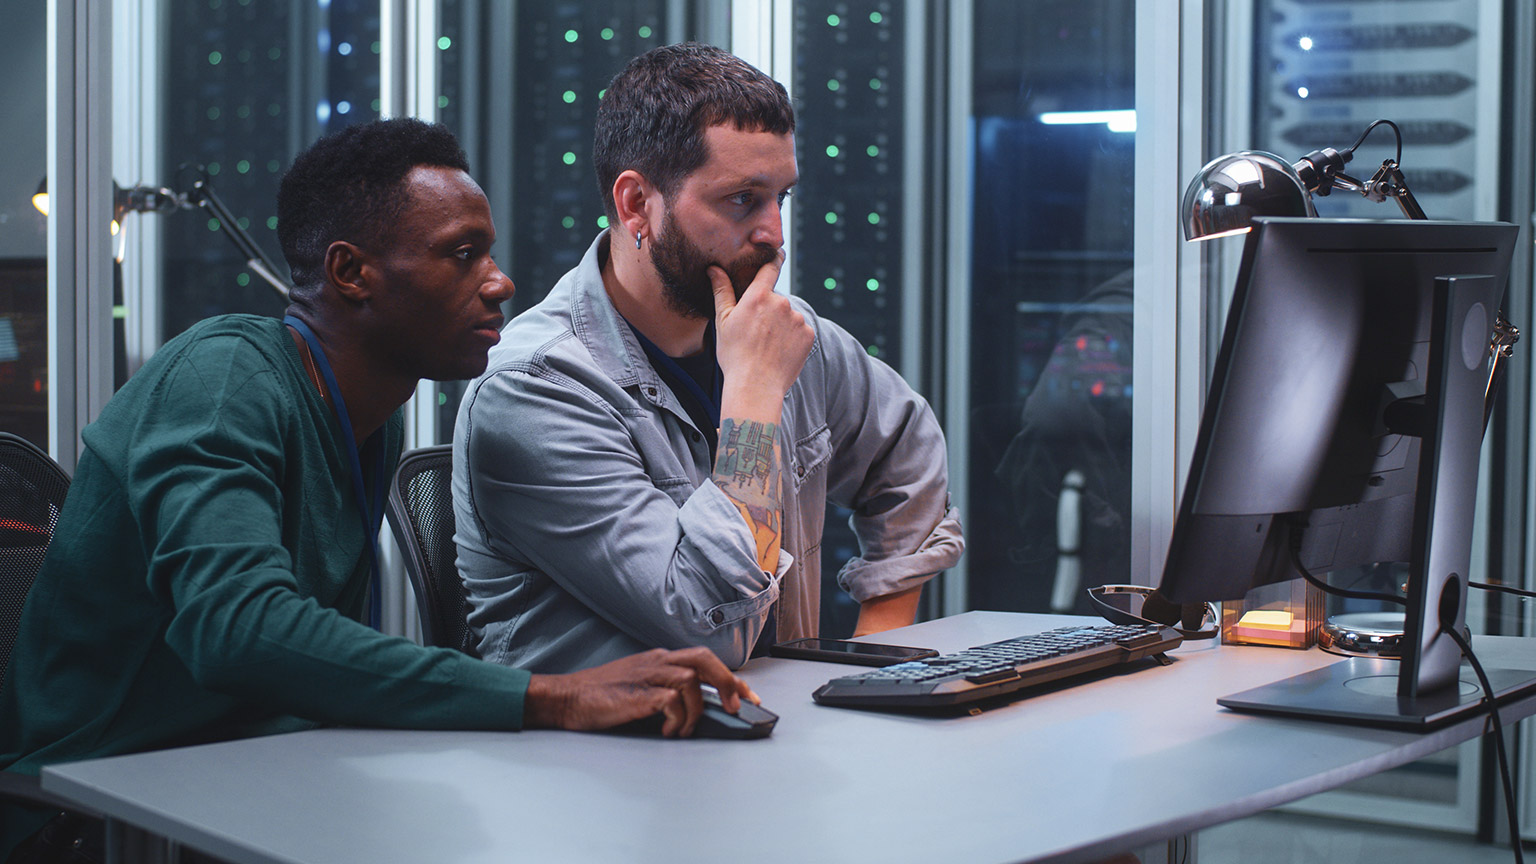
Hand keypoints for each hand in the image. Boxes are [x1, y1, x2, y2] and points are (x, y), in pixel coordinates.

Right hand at [523, 647, 758, 736]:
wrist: (566, 698)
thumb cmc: (600, 697)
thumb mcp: (639, 685)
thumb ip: (665, 689)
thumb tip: (699, 708)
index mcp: (659, 659)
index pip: (704, 660)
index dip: (731, 678)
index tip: (749, 697)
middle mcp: (656, 662)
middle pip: (704, 660)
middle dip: (727, 683)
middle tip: (737, 708)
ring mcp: (646, 676)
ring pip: (690, 680)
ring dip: (696, 709)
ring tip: (684, 729)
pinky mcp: (636, 694)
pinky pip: (670, 700)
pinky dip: (677, 718)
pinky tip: (669, 731)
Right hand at [710, 251, 813, 421]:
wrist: (756, 386)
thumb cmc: (734, 355)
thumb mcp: (723, 322)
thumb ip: (722, 291)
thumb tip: (714, 269)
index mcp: (758, 296)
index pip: (770, 267)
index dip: (774, 258)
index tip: (777, 253)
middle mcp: (781, 303)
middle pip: (776, 299)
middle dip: (769, 310)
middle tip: (756, 332)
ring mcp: (797, 319)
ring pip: (789, 316)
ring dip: (781, 325)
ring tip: (767, 346)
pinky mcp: (809, 334)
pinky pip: (800, 330)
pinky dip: (792, 338)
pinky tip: (780, 352)